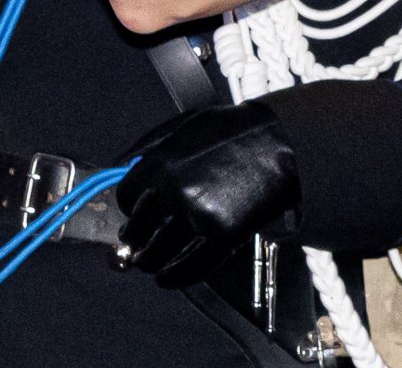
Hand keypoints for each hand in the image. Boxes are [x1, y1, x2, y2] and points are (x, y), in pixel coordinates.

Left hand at [116, 100, 301, 288]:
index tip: (135, 213)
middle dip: (135, 238)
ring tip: (152, 260)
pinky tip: (167, 276)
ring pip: (155, 255)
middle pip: (135, 231)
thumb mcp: (186, 123)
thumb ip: (149, 144)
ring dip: (149, 262)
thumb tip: (120, 165)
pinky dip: (172, 279)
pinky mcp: (221, 236)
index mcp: (162, 163)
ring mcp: (197, 216)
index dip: (129, 208)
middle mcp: (174, 191)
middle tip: (138, 241)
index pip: (125, 198)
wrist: (281, 141)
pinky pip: (187, 270)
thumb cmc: (236, 130)